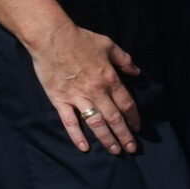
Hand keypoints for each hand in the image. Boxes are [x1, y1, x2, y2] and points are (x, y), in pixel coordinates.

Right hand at [30, 25, 141, 154]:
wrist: (51, 37)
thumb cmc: (81, 39)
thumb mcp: (109, 45)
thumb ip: (124, 60)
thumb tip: (137, 72)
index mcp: (110, 79)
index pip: (126, 104)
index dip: (134, 118)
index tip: (138, 129)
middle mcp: (96, 91)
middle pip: (114, 118)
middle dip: (124, 135)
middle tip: (131, 149)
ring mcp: (77, 97)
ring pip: (96, 123)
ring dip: (107, 139)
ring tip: (115, 151)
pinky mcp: (59, 100)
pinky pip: (69, 122)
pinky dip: (77, 135)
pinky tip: (85, 147)